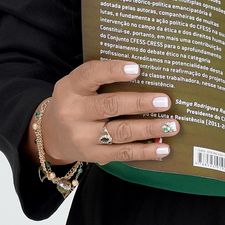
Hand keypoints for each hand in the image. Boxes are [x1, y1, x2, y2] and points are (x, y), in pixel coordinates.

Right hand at [38, 60, 178, 164]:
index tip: (137, 68)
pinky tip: (163, 148)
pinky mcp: (94, 155)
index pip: (91, 74)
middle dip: (140, 103)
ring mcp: (83, 137)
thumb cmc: (76, 101)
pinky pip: (123, 153)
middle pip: (110, 105)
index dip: (113, 71)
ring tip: (172, 124)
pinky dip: (145, 151)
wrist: (53, 134)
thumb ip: (103, 77)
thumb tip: (146, 71)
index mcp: (71, 88)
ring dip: (149, 128)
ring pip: (120, 132)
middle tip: (165, 100)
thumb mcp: (80, 85)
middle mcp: (74, 112)